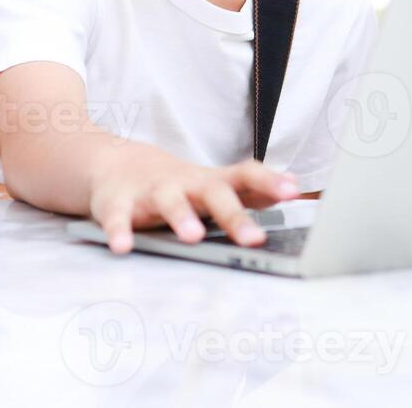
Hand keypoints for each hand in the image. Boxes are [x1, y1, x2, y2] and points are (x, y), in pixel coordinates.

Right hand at [87, 143, 298, 253]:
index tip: (293, 191)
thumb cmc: (179, 184)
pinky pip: (118, 218)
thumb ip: (253, 188)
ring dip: (181, 218)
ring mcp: (152, 192)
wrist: (117, 163)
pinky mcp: (117, 203)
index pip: (246, 175)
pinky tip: (124, 247)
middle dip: (234, 215)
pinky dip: (120, 231)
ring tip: (193, 237)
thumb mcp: (215, 184)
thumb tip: (294, 186)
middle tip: (254, 238)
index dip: (270, 182)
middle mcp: (185, 183)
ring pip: (168, 202)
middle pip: (213, 194)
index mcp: (211, 182)